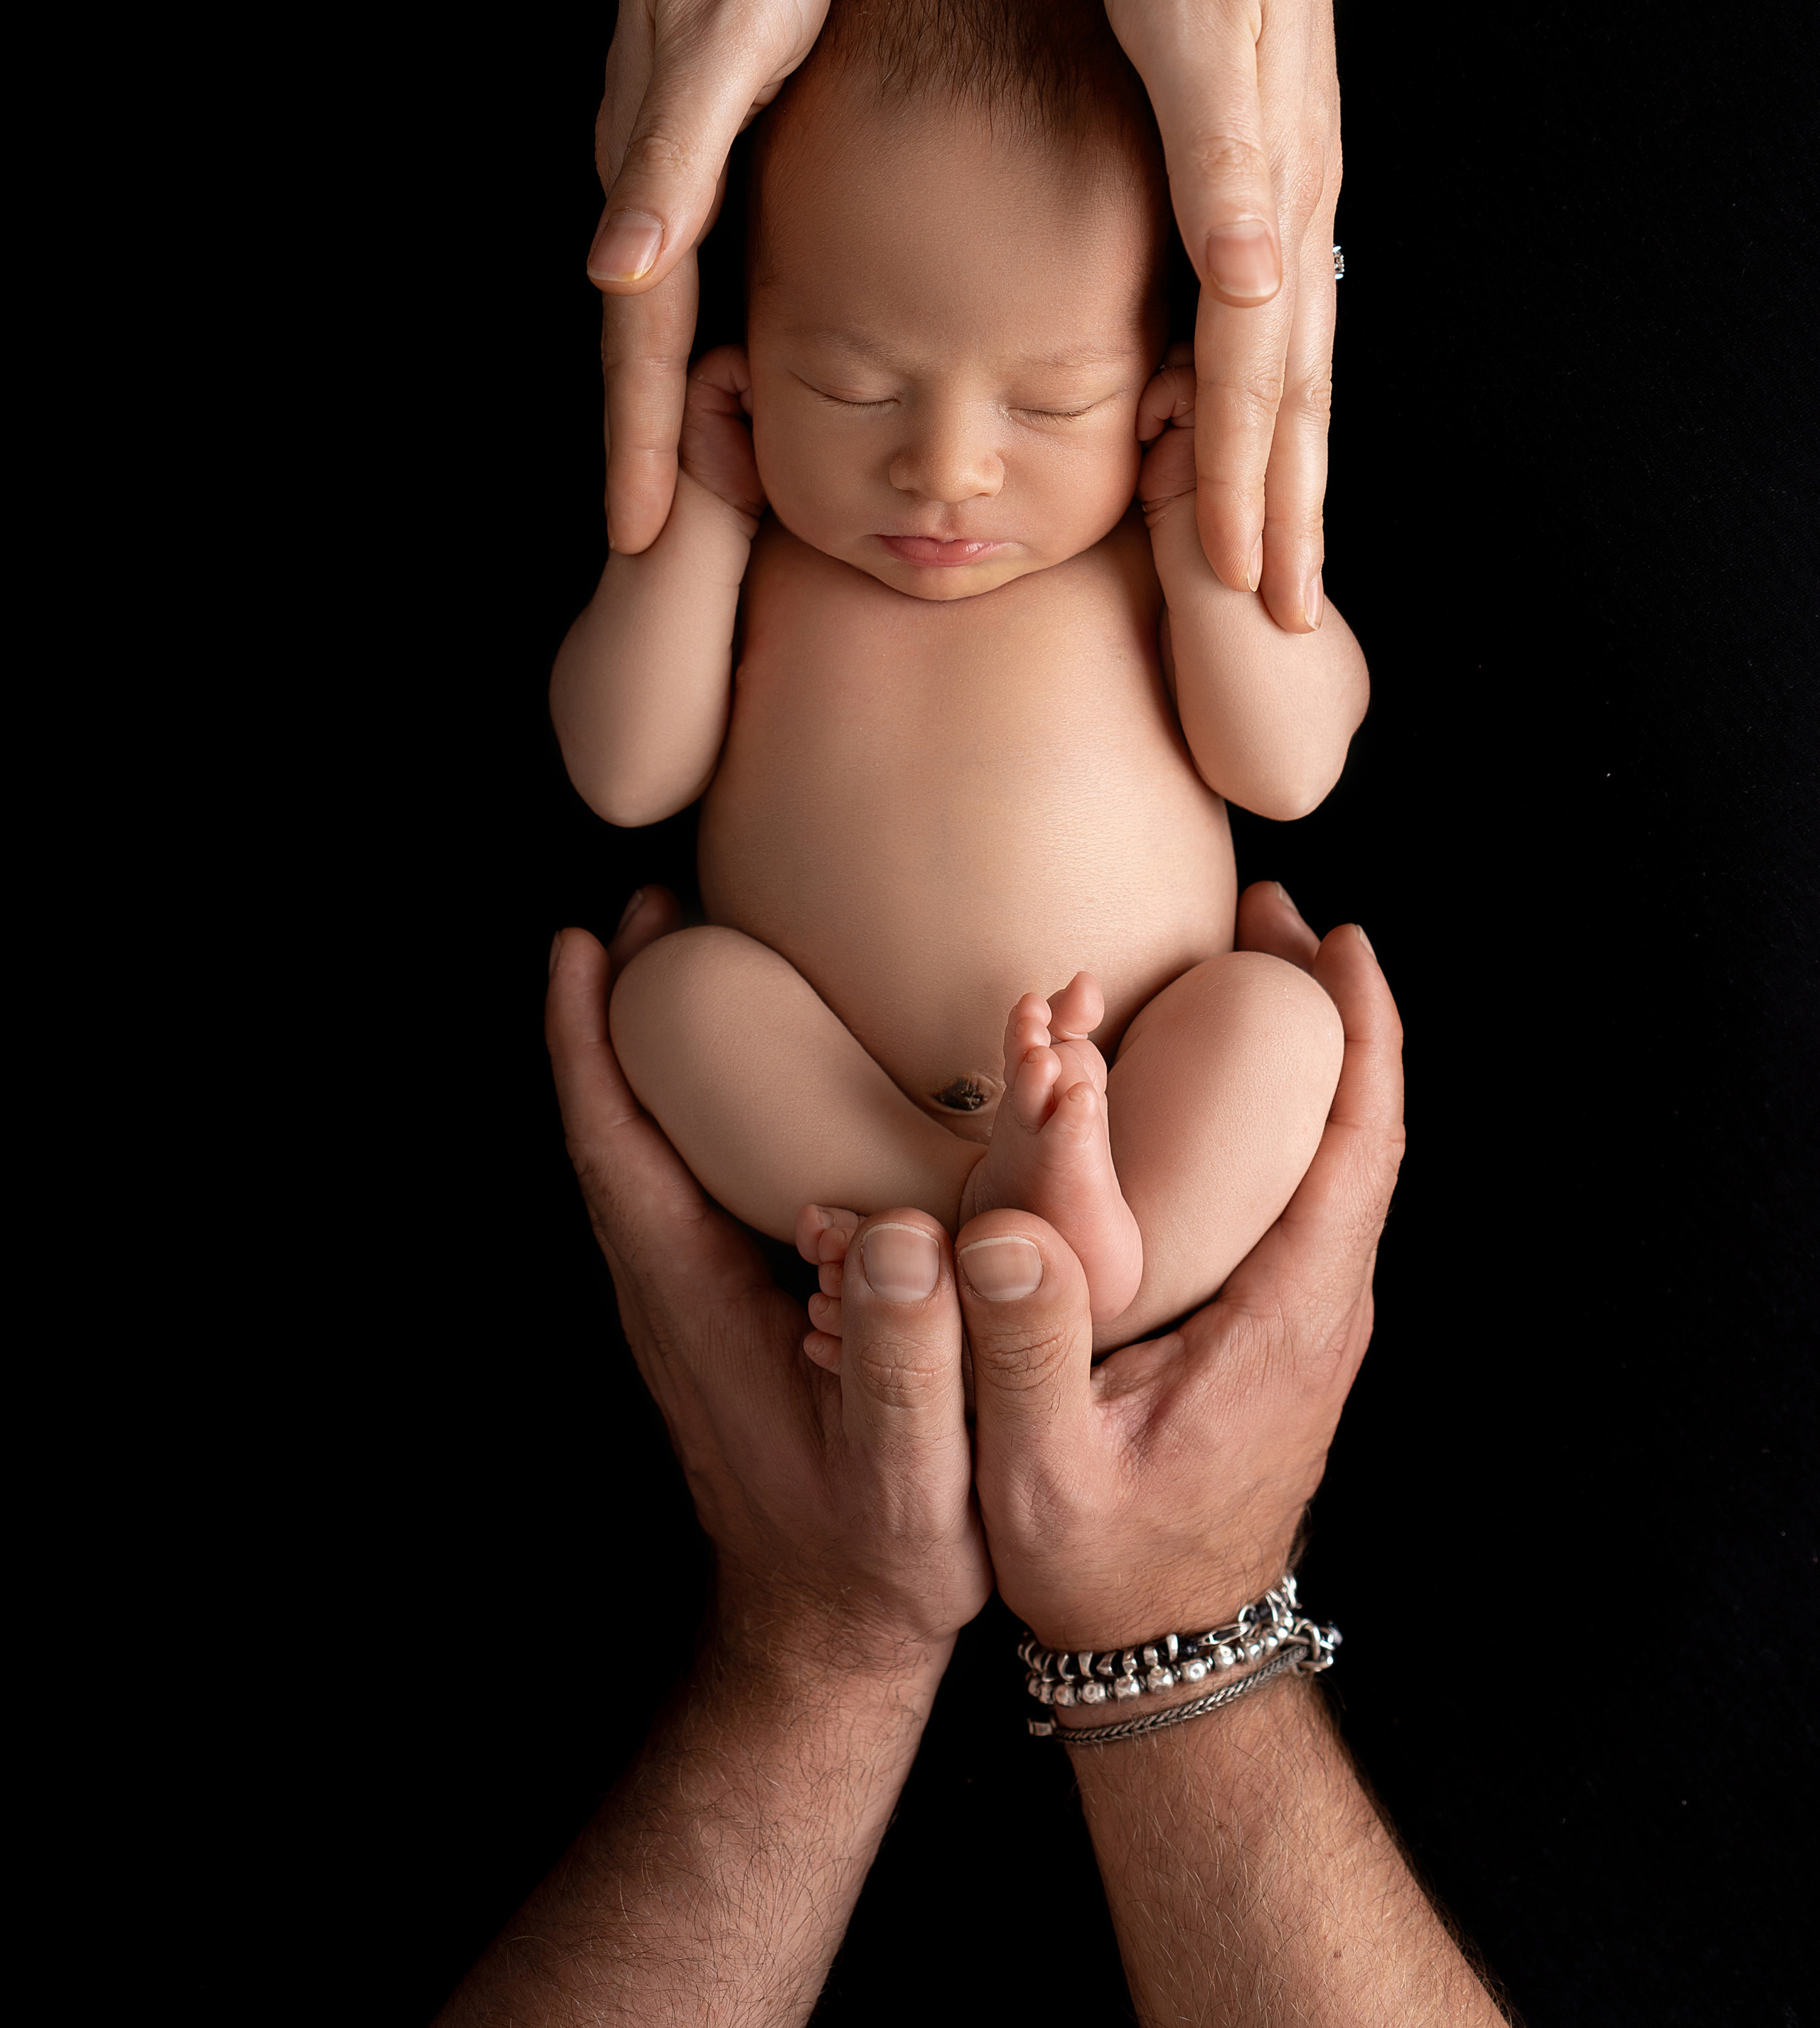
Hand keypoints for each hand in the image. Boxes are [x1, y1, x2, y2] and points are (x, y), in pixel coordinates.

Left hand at [547, 896, 989, 1673]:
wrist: (830, 1636)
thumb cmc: (877, 1558)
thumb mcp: (905, 1476)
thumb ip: (900, 1366)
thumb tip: (894, 1236)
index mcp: (692, 1301)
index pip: (617, 1148)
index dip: (593, 1042)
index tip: (585, 945)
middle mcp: (672, 1285)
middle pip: (625, 1117)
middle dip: (629, 1005)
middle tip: (662, 897)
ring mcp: (692, 1296)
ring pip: (658, 1140)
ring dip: (667, 1042)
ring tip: (705, 946)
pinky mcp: (727, 1306)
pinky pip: (699, 1172)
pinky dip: (713, 1095)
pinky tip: (770, 1064)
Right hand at [587, 0, 844, 553]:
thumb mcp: (723, 44)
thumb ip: (671, 158)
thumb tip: (616, 274)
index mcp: (649, 175)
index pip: (640, 343)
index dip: (643, 442)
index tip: (637, 539)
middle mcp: (647, 178)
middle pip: (643, 343)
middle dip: (649, 446)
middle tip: (655, 550)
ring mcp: (670, 155)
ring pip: (666, 307)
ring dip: (675, 396)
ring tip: (698, 483)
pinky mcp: (702, 128)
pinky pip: (698, 257)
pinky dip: (710, 323)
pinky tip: (743, 346)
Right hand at [953, 883, 1401, 1644]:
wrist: (1167, 1652)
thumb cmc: (1104, 1565)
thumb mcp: (1039, 1473)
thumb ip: (1022, 1355)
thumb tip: (1012, 1229)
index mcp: (1289, 1316)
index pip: (1358, 1149)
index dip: (1363, 1036)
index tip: (1341, 942)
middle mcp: (1319, 1304)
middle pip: (1352, 1127)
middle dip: (1325, 1010)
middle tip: (1267, 914)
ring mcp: (1303, 1315)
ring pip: (1325, 1156)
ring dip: (1296, 1056)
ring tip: (1236, 968)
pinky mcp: (1274, 1325)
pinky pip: (1291, 1191)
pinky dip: (1267, 1113)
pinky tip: (1203, 1084)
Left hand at [1098, 0, 1355, 633]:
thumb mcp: (1193, 45)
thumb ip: (1223, 172)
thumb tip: (1262, 289)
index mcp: (1266, 202)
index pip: (1249, 383)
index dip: (1242, 490)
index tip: (1245, 589)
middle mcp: (1288, 215)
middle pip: (1288, 398)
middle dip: (1281, 512)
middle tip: (1281, 615)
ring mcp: (1286, 193)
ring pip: (1288, 365)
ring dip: (1282, 464)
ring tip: (1277, 543)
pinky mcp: (1267, 165)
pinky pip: (1267, 310)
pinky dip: (1261, 384)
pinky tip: (1250, 404)